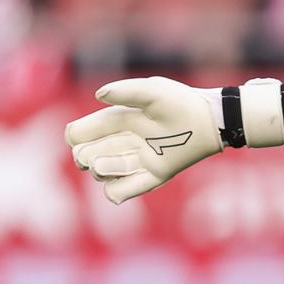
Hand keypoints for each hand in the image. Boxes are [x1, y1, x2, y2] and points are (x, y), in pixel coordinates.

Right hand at [64, 76, 221, 203]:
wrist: (209, 122)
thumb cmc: (180, 102)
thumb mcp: (153, 91)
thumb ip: (127, 91)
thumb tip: (99, 96)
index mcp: (121, 120)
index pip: (88, 130)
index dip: (77, 134)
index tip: (73, 137)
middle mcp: (126, 141)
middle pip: (92, 153)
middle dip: (85, 156)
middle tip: (86, 157)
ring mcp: (139, 160)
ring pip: (106, 171)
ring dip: (102, 169)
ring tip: (105, 164)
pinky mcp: (154, 175)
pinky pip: (126, 190)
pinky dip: (117, 192)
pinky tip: (115, 191)